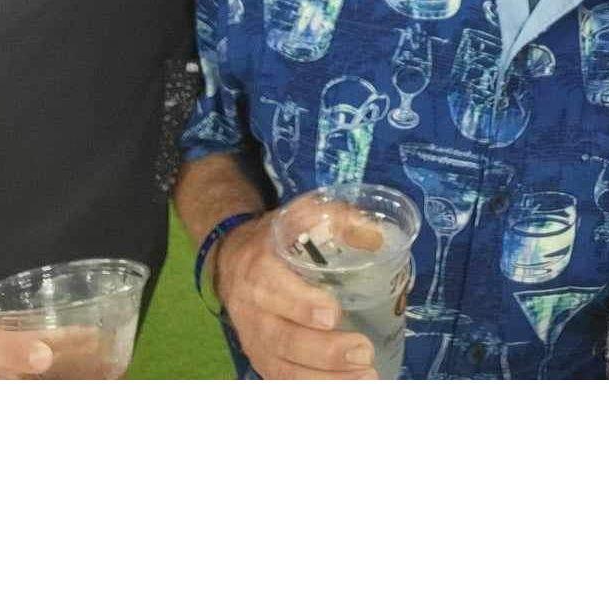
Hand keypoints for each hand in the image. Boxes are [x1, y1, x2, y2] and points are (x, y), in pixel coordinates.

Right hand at [212, 213, 381, 379]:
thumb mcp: (301, 215)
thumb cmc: (276, 239)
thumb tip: (376, 237)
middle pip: (283, 338)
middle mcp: (252, 310)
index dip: (301, 305)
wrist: (232, 261)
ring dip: (326, 380)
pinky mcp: (262, 360)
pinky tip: (348, 392)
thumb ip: (337, 220)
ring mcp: (255, 341)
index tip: (334, 314)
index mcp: (259, 269)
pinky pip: (285, 383)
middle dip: (325, 351)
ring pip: (284, 369)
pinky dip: (315, 392)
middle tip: (365, 351)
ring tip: (367, 379)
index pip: (274, 290)